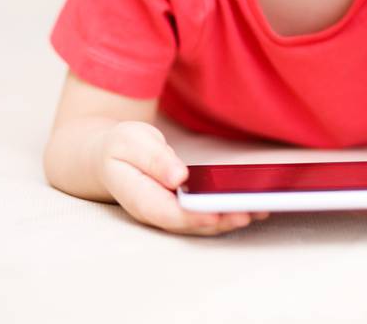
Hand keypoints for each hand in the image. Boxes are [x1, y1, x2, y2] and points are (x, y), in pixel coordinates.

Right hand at [94, 120, 269, 235]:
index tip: (219, 213)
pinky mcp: (179, 208)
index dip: (195, 216)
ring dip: (230, 219)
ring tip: (261, 210)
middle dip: (223, 220)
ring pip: (201, 224)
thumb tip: (179, 177)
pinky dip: (226, 212)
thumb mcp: (131, 142)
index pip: (169, 214)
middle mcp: (155, 212)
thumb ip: (154, 159)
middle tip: (254, 211)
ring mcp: (167, 213)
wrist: (106, 156)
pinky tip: (249, 204)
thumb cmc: (119, 147)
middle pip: (191, 225)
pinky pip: (203, 214)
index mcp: (139, 197)